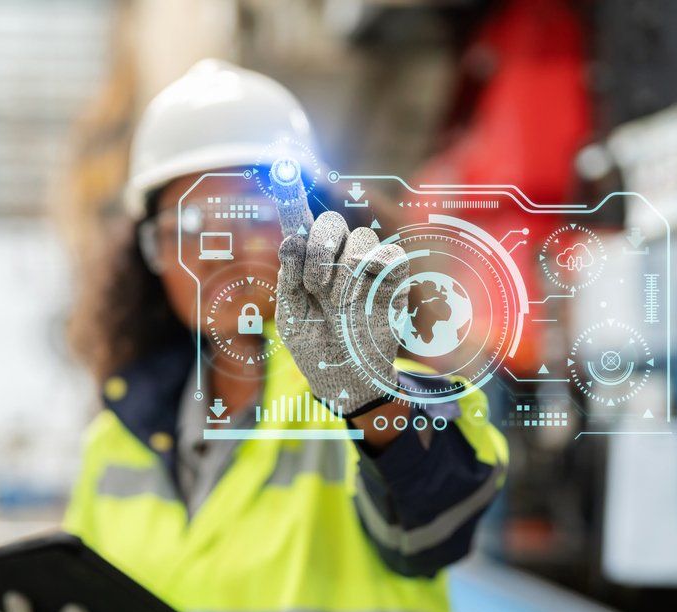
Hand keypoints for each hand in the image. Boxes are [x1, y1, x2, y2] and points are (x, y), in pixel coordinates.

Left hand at [275, 195, 407, 414]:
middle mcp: (338, 257)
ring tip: (339, 302)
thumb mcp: (291, 315)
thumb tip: (290, 240)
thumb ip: (289, 278)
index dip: (293, 196)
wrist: (343, 377)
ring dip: (345, 270)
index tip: (283, 169)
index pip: (302, 223)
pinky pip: (391, 254)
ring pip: (361, 237)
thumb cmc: (315, 346)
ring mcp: (367, 267)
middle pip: (332, 221)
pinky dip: (375, 270)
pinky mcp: (393, 280)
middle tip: (316, 284)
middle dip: (320, 247)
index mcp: (309, 262)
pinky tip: (363, 297)